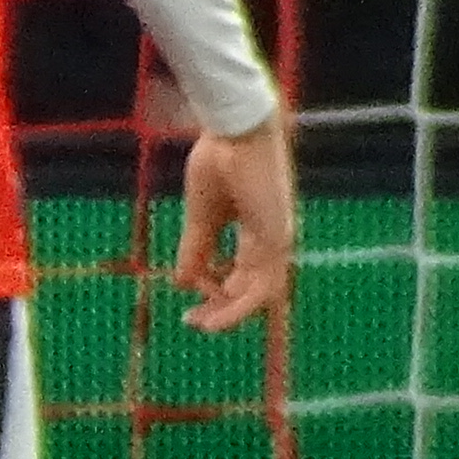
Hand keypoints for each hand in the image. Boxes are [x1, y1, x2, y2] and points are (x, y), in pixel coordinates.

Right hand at [165, 118, 297, 332]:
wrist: (234, 133)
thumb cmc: (219, 161)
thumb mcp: (200, 216)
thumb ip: (194, 250)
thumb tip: (181, 282)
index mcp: (256, 231)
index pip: (241, 273)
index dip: (214, 292)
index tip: (187, 303)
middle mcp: (271, 239)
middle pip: (252, 288)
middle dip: (222, 309)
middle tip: (193, 322)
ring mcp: (277, 239)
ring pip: (260, 294)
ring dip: (231, 314)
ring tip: (203, 325)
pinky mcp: (277, 238)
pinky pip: (263, 285)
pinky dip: (239, 305)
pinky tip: (214, 313)